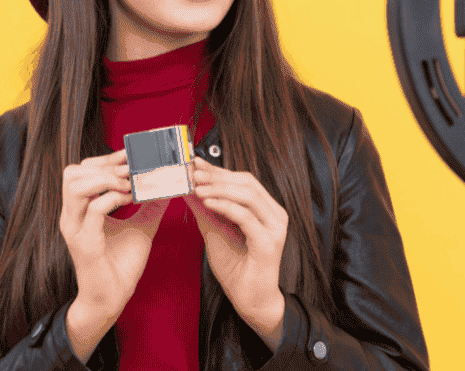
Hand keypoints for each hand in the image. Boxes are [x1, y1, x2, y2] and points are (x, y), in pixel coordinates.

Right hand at [59, 149, 168, 360]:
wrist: (111, 299)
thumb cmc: (121, 265)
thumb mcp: (141, 227)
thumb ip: (151, 205)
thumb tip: (168, 185)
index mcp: (81, 210)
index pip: (83, 171)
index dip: (106, 159)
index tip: (131, 154)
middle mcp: (72, 216)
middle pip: (72, 172)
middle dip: (104, 164)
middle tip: (131, 167)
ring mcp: (75, 228)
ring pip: (76, 185)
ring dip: (106, 178)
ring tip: (130, 183)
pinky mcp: (84, 243)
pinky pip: (93, 209)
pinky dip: (113, 198)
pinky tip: (131, 198)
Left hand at [185, 157, 287, 348]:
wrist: (251, 301)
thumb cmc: (237, 268)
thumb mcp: (216, 232)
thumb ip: (206, 210)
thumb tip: (189, 188)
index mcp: (266, 209)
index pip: (243, 180)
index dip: (218, 170)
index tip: (194, 163)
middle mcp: (275, 214)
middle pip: (247, 182)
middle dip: (217, 175)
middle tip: (192, 172)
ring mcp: (275, 227)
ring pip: (248, 195)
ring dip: (219, 188)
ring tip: (196, 186)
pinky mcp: (268, 242)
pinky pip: (245, 216)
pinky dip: (224, 206)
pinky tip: (206, 202)